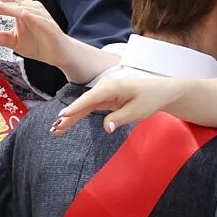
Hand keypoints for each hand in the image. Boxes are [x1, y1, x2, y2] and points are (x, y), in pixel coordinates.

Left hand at [0, 0, 73, 61]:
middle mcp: (31, 8)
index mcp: (22, 9)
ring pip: (22, 9)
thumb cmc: (39, 44)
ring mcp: (40, 16)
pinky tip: (23, 14)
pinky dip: (30, 16)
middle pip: (12, 0)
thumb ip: (5, 39)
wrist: (58, 54)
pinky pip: (38, 19)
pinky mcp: (48, 25)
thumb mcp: (17, 43)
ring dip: (10, 8)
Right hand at [51, 76, 187, 134]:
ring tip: (56, 129)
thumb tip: (106, 127)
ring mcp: (104, 93)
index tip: (64, 115)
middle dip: (69, 115)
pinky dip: (78, 115)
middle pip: (83, 102)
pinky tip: (67, 123)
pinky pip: (89, 107)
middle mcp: (105, 87)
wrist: (161, 91)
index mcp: (113, 86)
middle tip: (55, 127)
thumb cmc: (151, 98)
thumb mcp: (138, 111)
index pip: (91, 98)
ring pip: (84, 106)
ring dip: (70, 117)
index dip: (77, 107)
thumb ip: (120, 118)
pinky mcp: (105, 99)